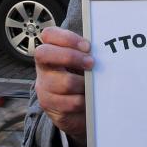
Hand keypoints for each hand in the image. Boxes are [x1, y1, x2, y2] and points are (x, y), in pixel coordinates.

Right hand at [34, 26, 93, 143]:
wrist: (74, 111)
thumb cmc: (80, 80)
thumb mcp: (80, 63)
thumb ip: (85, 53)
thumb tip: (104, 47)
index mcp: (50, 52)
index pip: (48, 34)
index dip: (67, 38)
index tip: (87, 46)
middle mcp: (43, 68)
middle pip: (44, 53)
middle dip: (71, 57)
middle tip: (91, 63)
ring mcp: (43, 87)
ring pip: (64, 82)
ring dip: (84, 84)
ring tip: (92, 86)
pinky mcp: (49, 106)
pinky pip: (71, 103)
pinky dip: (84, 101)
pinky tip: (88, 100)